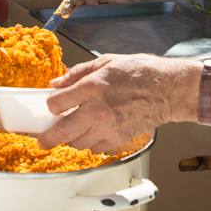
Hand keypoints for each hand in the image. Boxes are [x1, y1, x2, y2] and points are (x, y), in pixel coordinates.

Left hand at [40, 54, 195, 151]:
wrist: (166, 90)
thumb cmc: (139, 72)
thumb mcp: (105, 62)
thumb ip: (77, 73)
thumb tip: (57, 83)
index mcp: (92, 87)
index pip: (56, 104)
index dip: (51, 105)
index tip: (53, 105)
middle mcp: (97, 110)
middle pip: (61, 132)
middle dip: (48, 138)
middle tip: (43, 139)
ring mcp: (108, 128)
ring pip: (77, 143)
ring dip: (72, 138)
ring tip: (75, 129)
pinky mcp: (118, 139)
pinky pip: (95, 148)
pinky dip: (91, 142)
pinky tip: (94, 132)